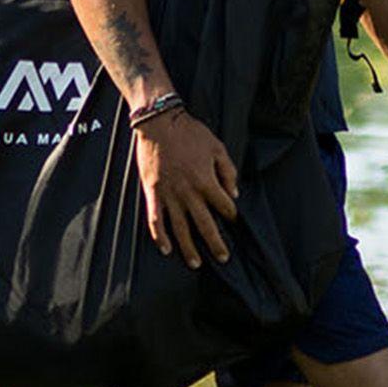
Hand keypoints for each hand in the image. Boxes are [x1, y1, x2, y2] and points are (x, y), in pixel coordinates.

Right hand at [133, 107, 238, 266]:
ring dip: (189, 248)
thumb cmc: (190, 133)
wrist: (159, 123)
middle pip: (205, 225)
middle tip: (223, 258)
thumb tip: (234, 193)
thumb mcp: (218, 147)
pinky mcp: (152, 193)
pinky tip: (166, 249)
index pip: (224, 206)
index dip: (231, 214)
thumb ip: (228, 171)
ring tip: (196, 263)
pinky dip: (160, 237)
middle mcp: (189, 193)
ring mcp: (169, 195)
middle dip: (216, 244)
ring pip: (180, 229)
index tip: (232, 219)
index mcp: (206, 181)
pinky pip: (155, 220)